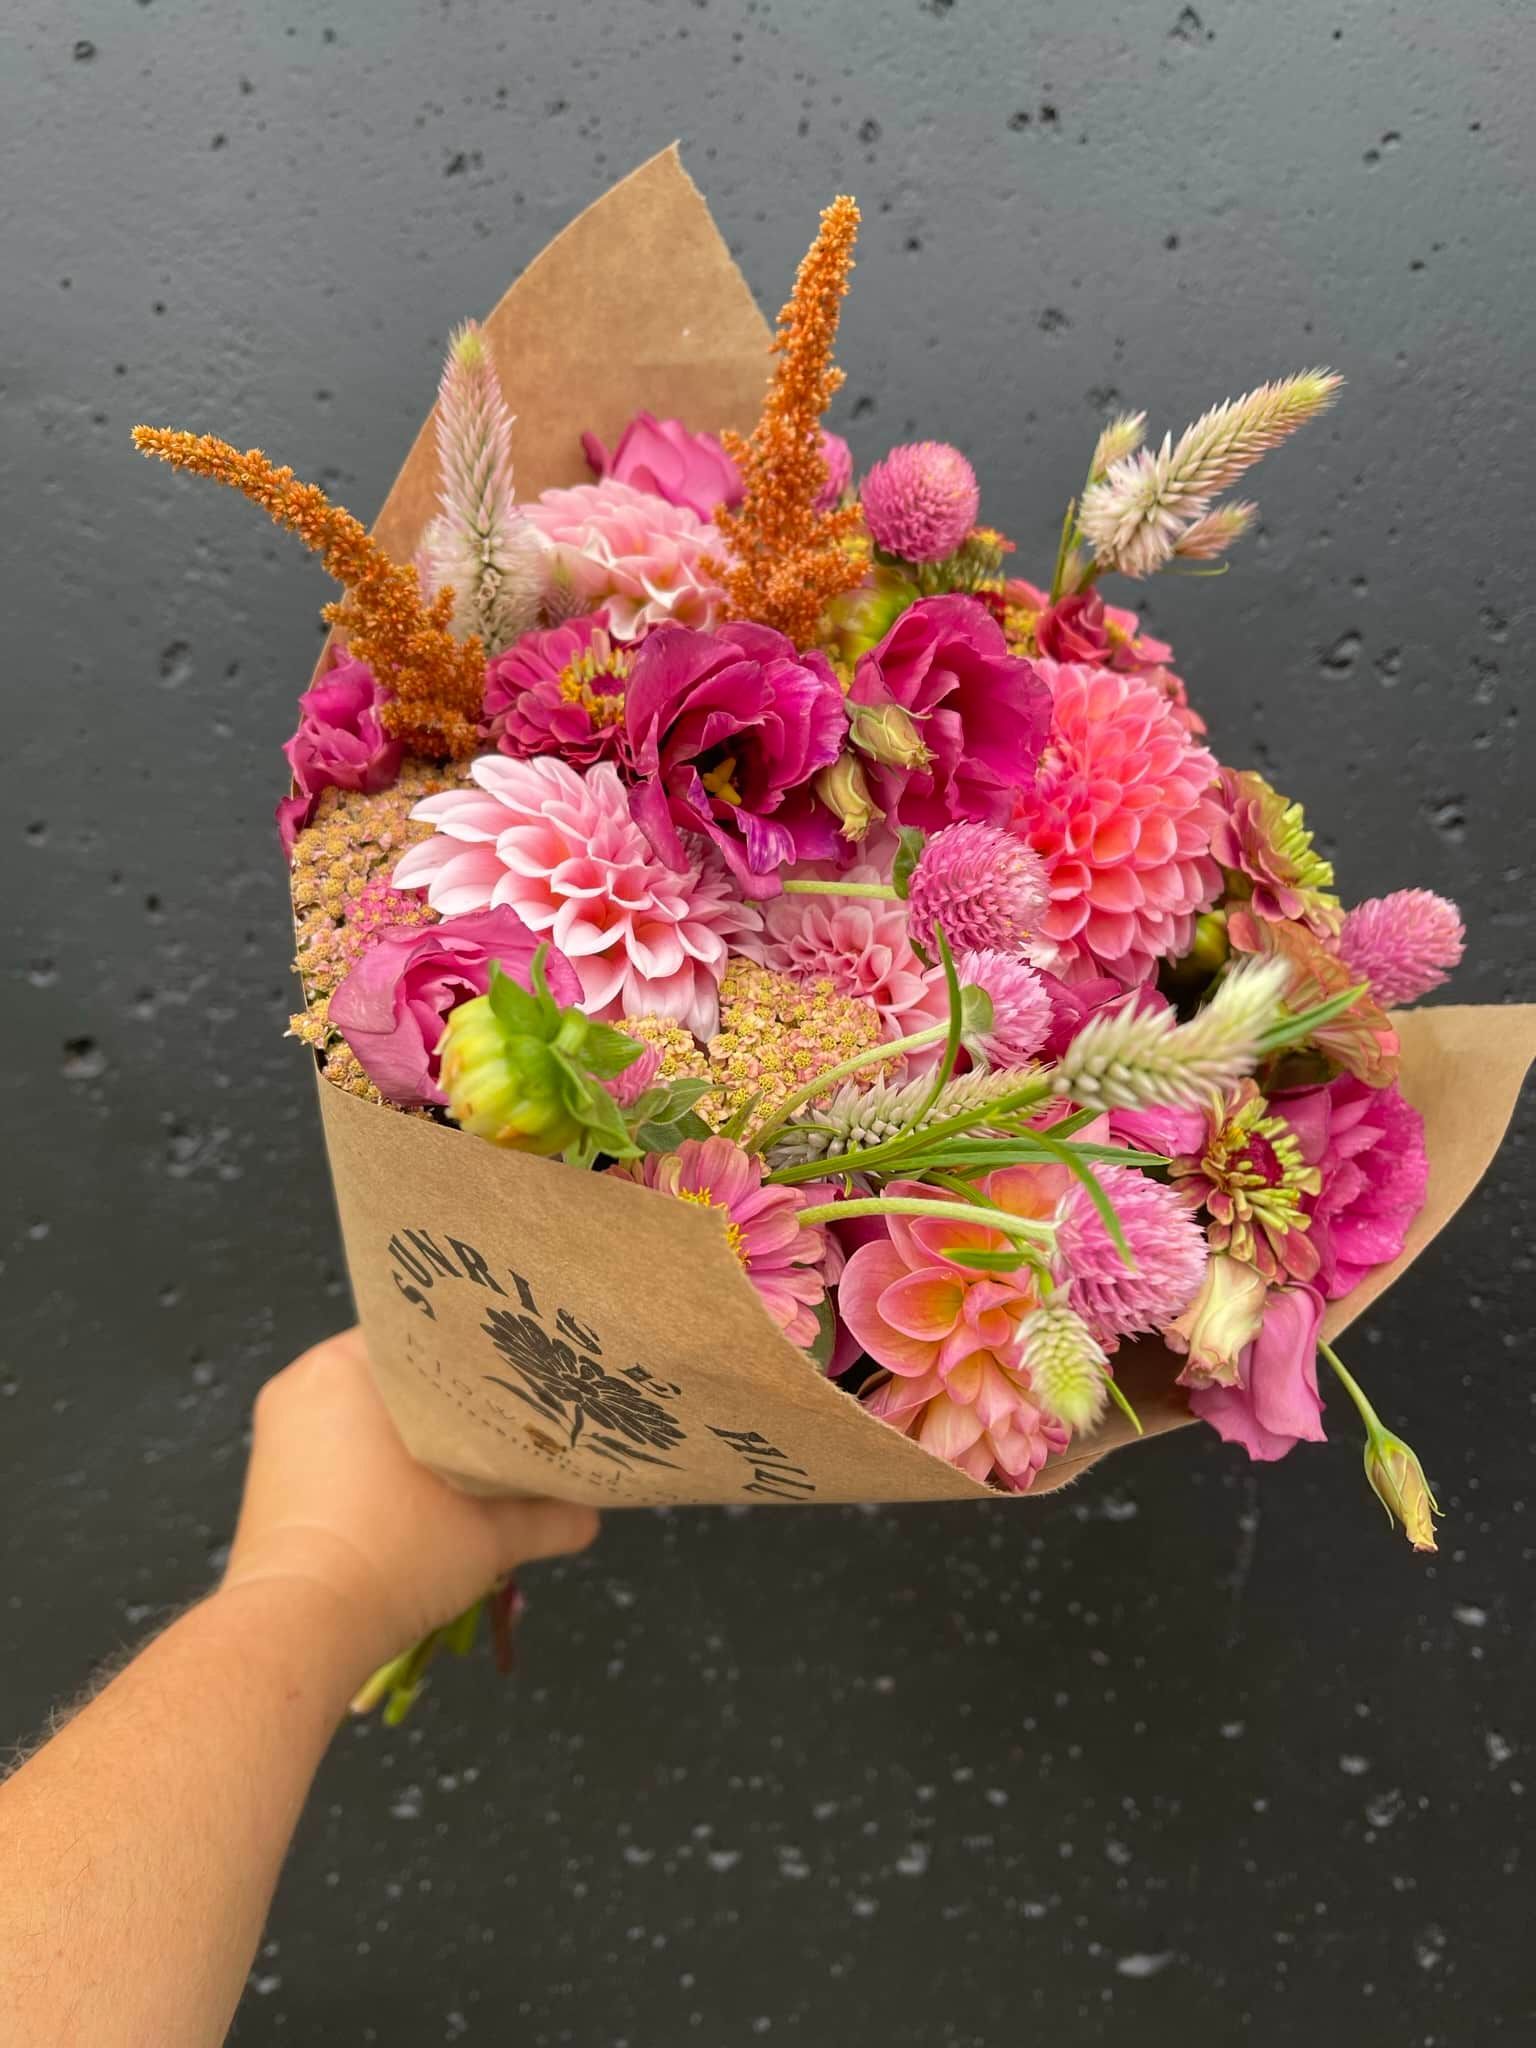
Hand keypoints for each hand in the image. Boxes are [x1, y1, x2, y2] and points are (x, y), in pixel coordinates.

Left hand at [222, 1328, 597, 1679]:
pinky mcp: (269, 1478)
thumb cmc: (394, 1557)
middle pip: (396, 1374)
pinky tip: (417, 1492)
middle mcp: (305, 1381)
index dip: (477, 1349)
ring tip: (469, 1454)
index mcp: (348, 1365)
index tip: (520, 1367)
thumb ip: (548, 1516)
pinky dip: (371, 1464)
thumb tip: (593, 1516)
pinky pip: (333, 1448)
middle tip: (507, 1412)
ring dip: (409, 1433)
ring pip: (362, 1412)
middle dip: (446, 1396)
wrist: (297, 1633)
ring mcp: (279, 1431)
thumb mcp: (489, 1536)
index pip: (426, 1330)